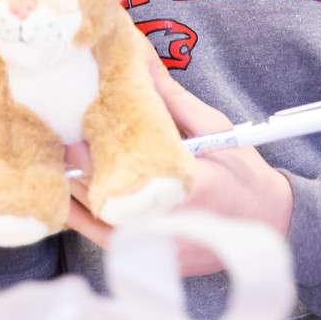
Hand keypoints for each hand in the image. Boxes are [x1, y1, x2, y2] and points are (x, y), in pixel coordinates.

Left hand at [66, 59, 293, 276]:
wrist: (267, 225)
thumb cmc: (244, 175)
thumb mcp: (216, 130)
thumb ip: (173, 101)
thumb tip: (141, 63)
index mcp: (184, 184)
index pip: (123, 158)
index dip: (91, 138)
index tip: (71, 118)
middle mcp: (162, 219)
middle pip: (99, 184)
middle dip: (76, 154)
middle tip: (53, 129)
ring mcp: (150, 243)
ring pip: (91, 209)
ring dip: (72, 179)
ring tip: (57, 150)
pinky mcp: (144, 256)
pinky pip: (95, 232)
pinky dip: (78, 208)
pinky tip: (65, 184)